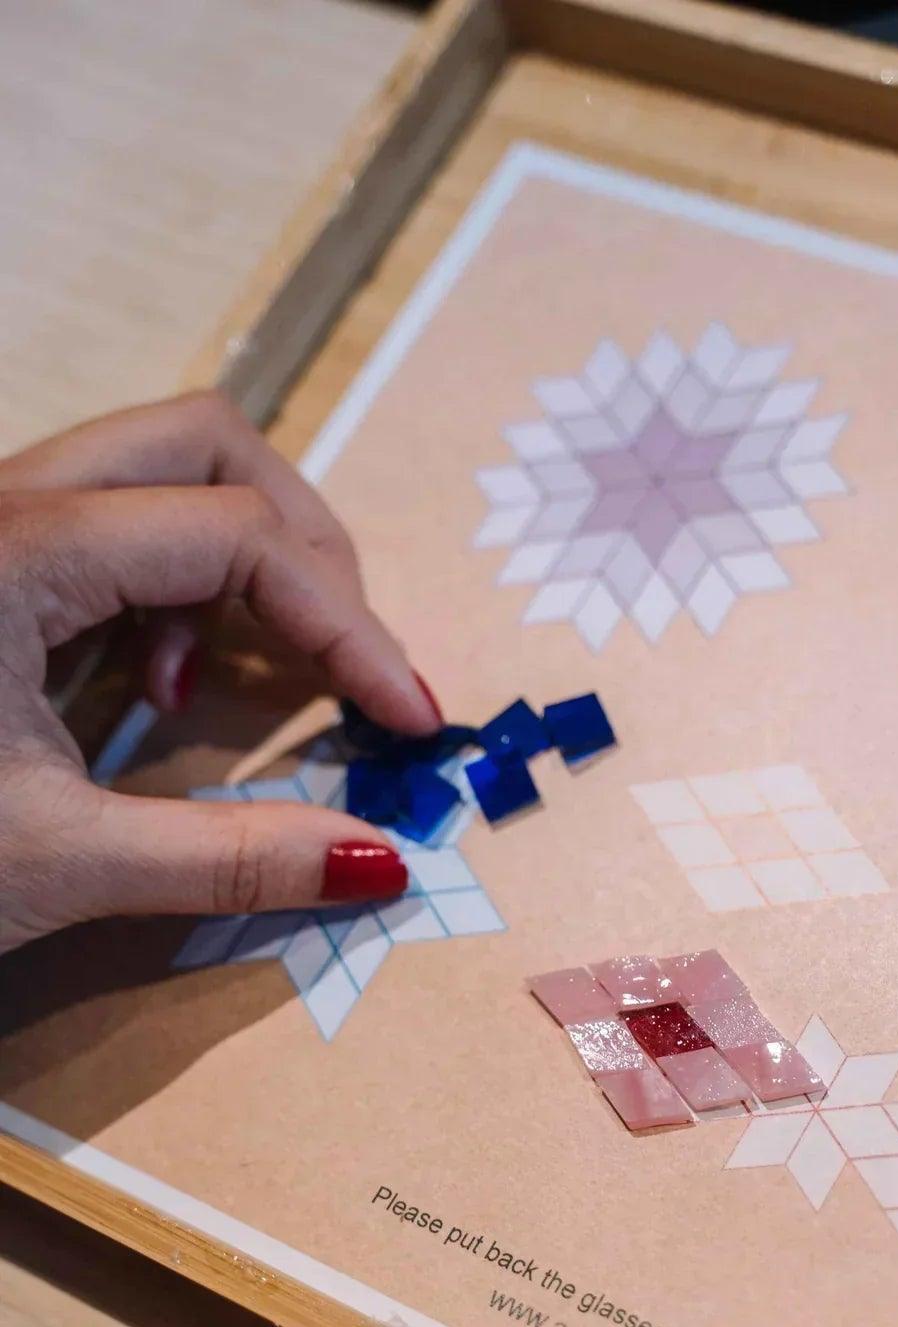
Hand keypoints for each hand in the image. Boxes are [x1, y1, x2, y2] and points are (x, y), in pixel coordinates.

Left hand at [0, 392, 440, 952]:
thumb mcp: (57, 864)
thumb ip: (233, 857)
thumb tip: (382, 864)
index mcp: (13, 552)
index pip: (242, 535)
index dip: (351, 627)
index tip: (410, 722)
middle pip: (207, 443)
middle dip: (306, 549)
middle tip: (343, 665)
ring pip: (157, 471)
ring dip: (235, 563)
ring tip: (211, 692)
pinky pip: (110, 526)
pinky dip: (170, 589)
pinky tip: (145, 690)